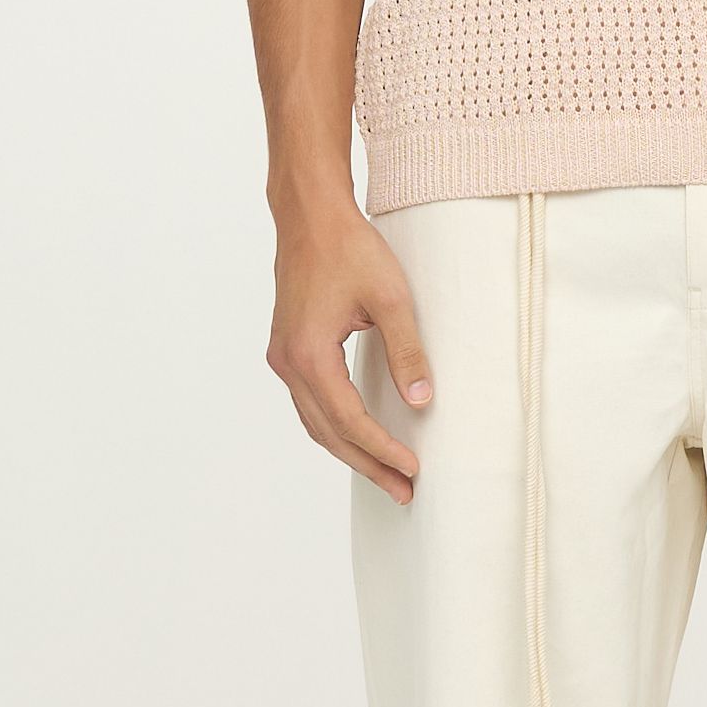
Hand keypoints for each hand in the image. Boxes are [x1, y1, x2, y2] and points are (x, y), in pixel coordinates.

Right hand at [267, 198, 433, 501]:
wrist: (310, 214)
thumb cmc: (348, 247)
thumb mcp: (391, 299)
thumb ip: (407, 353)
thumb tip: (423, 402)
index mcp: (310, 355)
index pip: (350, 421)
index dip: (382, 450)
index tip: (412, 470)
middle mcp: (288, 363)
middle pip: (329, 432)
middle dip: (367, 464)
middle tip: (403, 491)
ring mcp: (283, 357)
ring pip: (315, 422)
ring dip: (350, 450)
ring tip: (386, 473)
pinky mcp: (287, 348)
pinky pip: (309, 402)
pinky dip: (334, 425)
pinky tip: (358, 435)